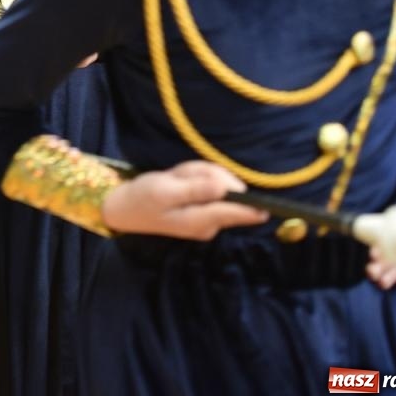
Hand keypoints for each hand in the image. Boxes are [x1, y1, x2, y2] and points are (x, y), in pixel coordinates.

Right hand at [101, 161, 267, 239]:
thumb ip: (195, 189)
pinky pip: (212, 189)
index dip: (254, 204)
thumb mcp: (165, 189)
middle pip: (229, 192)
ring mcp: (208, 218)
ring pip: (220, 186)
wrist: (124, 208)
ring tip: (177, 176)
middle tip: (183, 172)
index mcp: (201, 221)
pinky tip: (179, 180)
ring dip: (201, 174)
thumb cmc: (143, 198)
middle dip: (210, 174)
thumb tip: (224, 189)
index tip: (271, 204)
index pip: (236, 211)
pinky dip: (198, 178)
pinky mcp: (204, 211)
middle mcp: (211, 223)